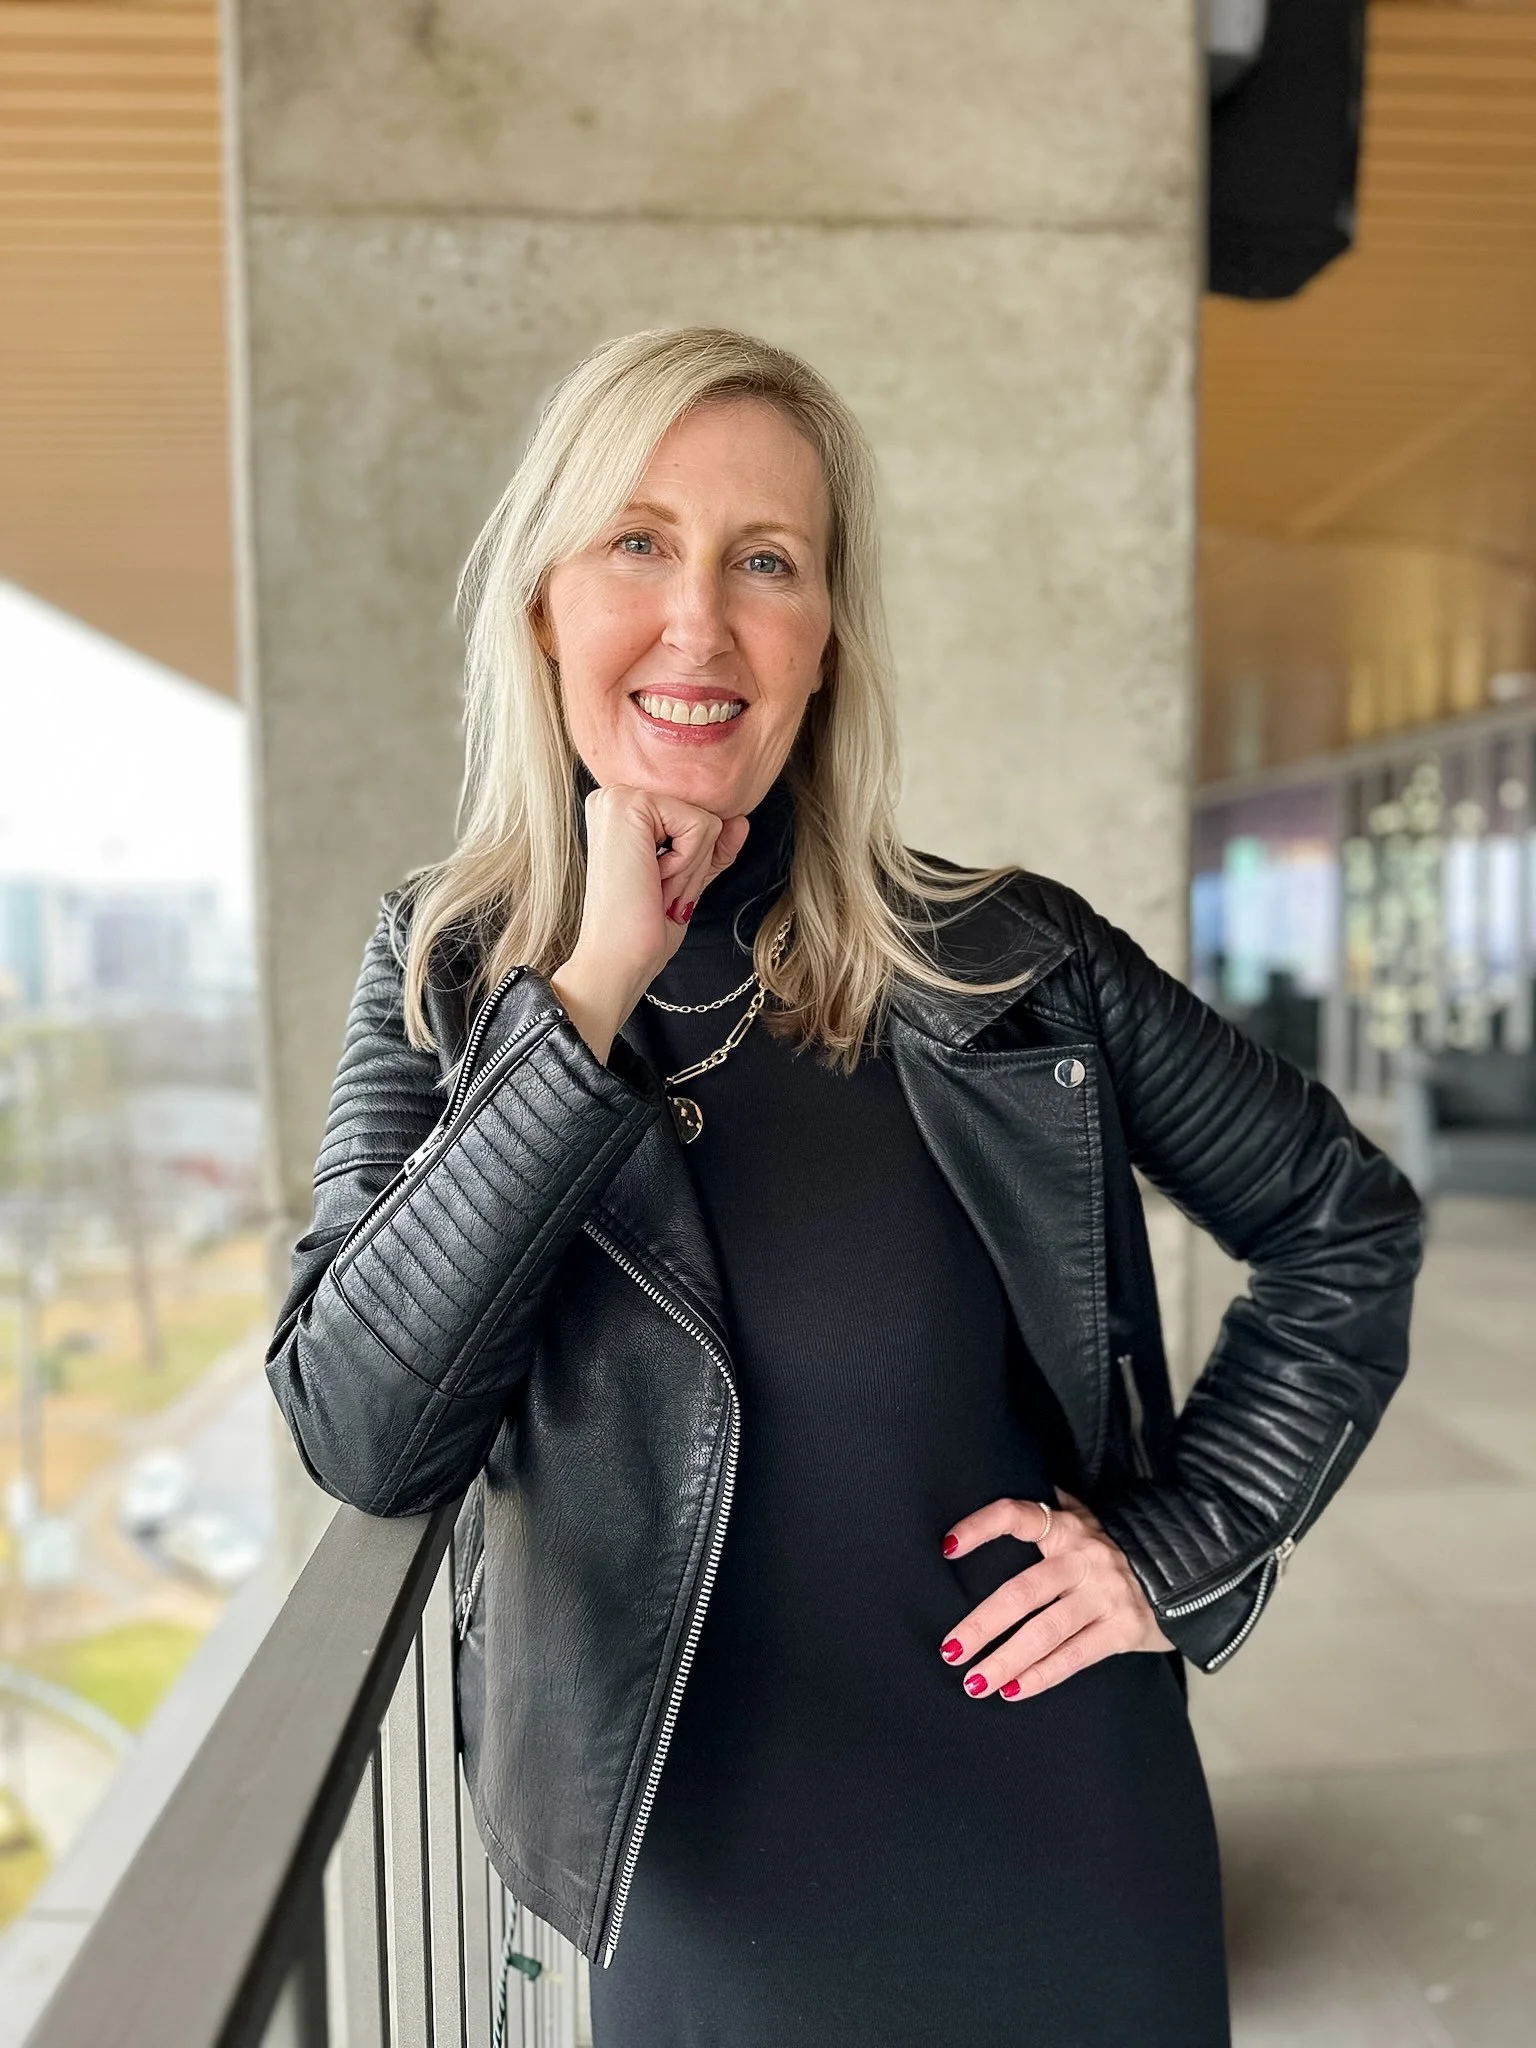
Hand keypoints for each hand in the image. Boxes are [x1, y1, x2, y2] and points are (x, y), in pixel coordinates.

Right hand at [551, 785, 749, 1062]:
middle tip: (655, 888)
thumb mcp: (685, 880)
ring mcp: (620, 797)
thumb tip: (740, 821)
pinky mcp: (631, 806)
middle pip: (703, 816)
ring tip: (653, 885)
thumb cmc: (643, 926)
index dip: (692, 860)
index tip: (657, 885)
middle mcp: (617, 795)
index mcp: (623, 812)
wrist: (617, 958)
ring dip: (690, 867)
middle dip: (693, 863)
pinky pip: (701, 827)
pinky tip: (653, 879)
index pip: (695, 819)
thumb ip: (709, 849)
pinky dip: (688, 864)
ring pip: (705, 821)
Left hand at [937, 1486, 1173, 1700]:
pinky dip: (1041, 1676)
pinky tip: (1013, 1690)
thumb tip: (1006, 1479)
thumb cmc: (1118, 1550)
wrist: (1188, 1573)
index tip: (946, 1547)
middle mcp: (1084, 1558)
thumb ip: (1049, 1509)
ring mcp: (1104, 1596)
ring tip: (974, 1682)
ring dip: (1005, 1660)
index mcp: (1068, 1527)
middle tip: (950, 1650)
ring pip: (1045, 1631)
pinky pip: (1074, 1656)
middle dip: (982, 1625)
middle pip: (1022, 1591)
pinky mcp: (1123, 1630)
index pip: (1017, 1516)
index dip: (980, 1526)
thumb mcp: (1087, 1519)